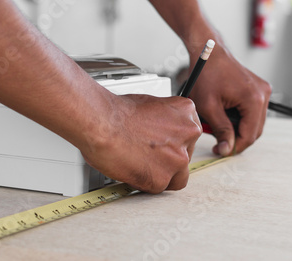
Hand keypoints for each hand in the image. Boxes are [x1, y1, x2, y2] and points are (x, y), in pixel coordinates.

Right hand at [78, 94, 201, 193]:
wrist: (100, 122)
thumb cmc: (116, 112)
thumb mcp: (150, 104)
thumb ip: (164, 120)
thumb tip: (161, 131)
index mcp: (186, 113)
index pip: (190, 136)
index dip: (174, 142)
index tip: (165, 145)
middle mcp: (188, 135)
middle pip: (186, 156)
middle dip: (168, 158)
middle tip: (148, 153)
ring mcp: (177, 159)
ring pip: (176, 176)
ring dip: (160, 172)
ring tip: (138, 162)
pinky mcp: (161, 179)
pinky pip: (157, 187)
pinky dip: (145, 182)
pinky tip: (132, 169)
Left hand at [189, 42, 270, 155]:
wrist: (209, 53)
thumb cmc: (207, 75)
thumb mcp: (209, 107)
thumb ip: (220, 130)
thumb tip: (227, 149)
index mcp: (254, 99)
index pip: (249, 135)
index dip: (234, 147)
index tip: (219, 151)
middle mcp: (263, 95)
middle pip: (254, 130)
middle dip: (236, 139)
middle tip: (218, 143)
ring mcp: (262, 91)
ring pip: (254, 122)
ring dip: (237, 128)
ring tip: (218, 126)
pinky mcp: (258, 89)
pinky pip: (252, 112)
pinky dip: (239, 118)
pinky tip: (224, 115)